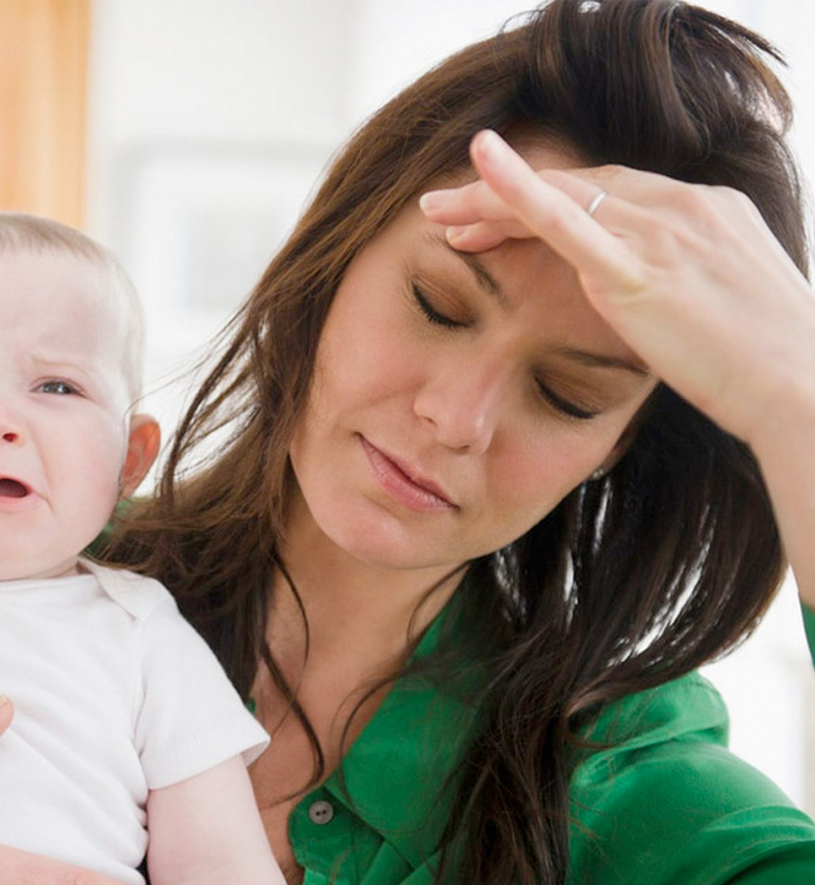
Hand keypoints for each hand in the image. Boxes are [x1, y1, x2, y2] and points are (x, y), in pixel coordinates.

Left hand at [419, 130, 814, 446]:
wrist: (802, 387)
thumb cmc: (767, 361)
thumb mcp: (723, 305)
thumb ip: (680, 284)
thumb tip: (649, 296)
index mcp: (699, 212)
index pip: (606, 190)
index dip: (544, 200)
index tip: (496, 218)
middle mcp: (680, 208)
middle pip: (575, 184)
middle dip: (501, 195)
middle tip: (446, 209)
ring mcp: (662, 233)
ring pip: (559, 197)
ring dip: (489, 200)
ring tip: (436, 211)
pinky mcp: (641, 272)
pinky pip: (570, 222)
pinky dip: (521, 192)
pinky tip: (481, 168)